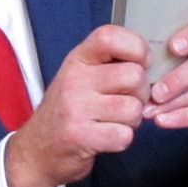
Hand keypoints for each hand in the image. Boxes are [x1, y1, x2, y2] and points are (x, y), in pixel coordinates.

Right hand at [3, 24, 147, 186]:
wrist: (36, 149)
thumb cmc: (67, 111)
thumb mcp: (80, 76)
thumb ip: (109, 64)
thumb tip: (150, 64)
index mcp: (77, 60)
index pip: (110, 37)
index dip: (137, 47)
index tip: (143, 62)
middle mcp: (74, 79)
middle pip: (134, 76)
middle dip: (141, 94)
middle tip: (127, 101)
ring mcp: (75, 108)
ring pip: (133, 108)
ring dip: (132, 120)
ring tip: (115, 121)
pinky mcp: (79, 136)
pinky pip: (124, 135)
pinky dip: (122, 140)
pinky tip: (107, 137)